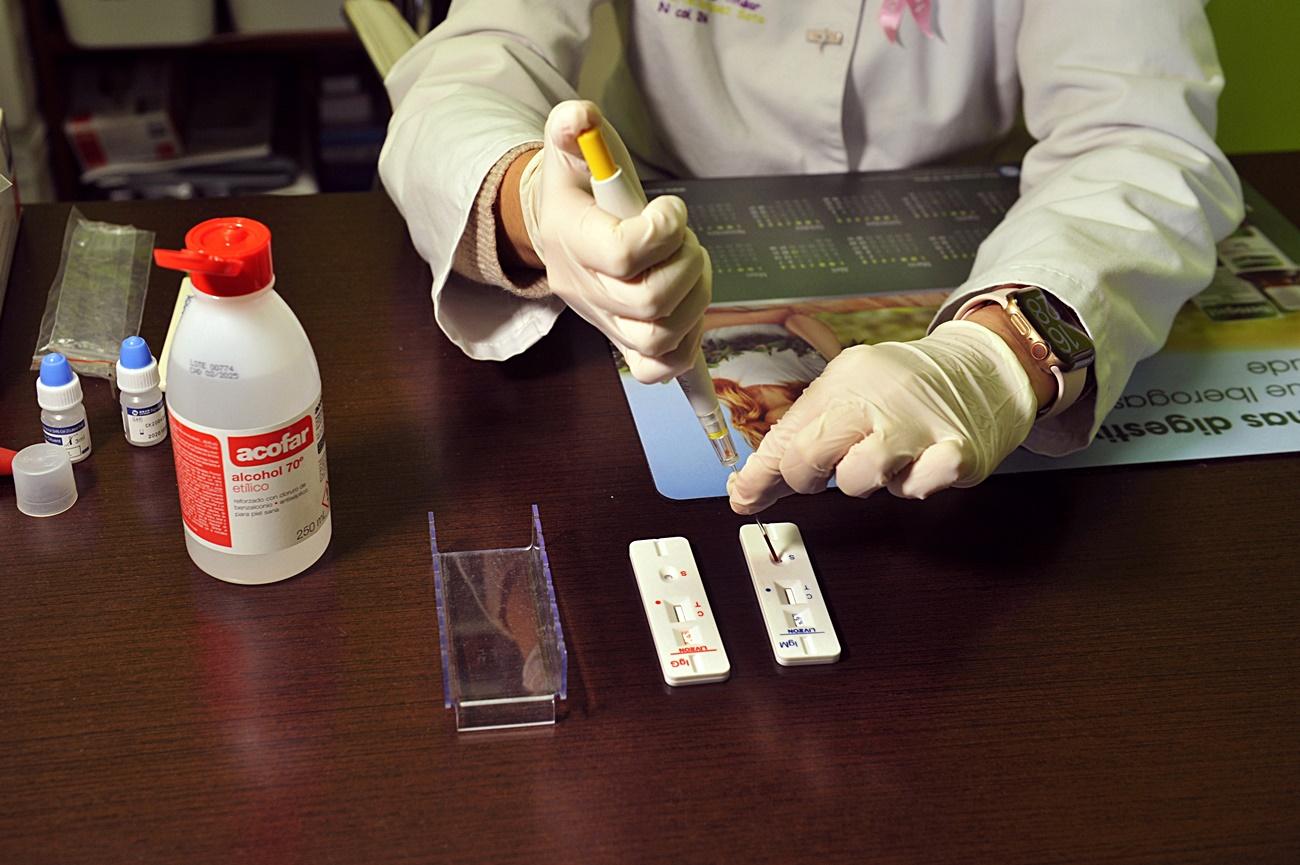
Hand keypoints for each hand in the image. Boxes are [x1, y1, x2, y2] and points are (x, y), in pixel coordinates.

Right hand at [518, 100, 710, 383]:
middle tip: (686, 242)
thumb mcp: (570, 146)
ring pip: (660, 337)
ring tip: (690, 267)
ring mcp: (604, 320)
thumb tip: (581, 120)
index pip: (623, 254)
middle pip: (649, 302)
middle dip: (687, 265)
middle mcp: (585, 288)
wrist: (560, 227)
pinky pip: (657, 368)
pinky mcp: (623, 340)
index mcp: (572, 239)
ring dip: (695, 299)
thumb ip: (574, 126)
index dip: (664, 231)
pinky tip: (688, 311)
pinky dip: (685, 346)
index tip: (670, 210)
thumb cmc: (578, 184)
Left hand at [727, 319, 1039, 513]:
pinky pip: (917, 488)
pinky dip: (914, 485)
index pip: (786, 436)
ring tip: (886, 459)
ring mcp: (918, 425)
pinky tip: (921, 464)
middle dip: (808, 478)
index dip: (760, 474)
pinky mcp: (957, 452)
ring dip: (866, 482)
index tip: (744, 496)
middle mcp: (878, 398)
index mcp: (845, 381)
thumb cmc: (908, 389)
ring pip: (858, 480)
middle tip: (829, 471)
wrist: (985, 369)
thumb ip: (800, 438)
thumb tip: (748, 487)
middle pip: (809, 457)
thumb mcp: (850, 394)